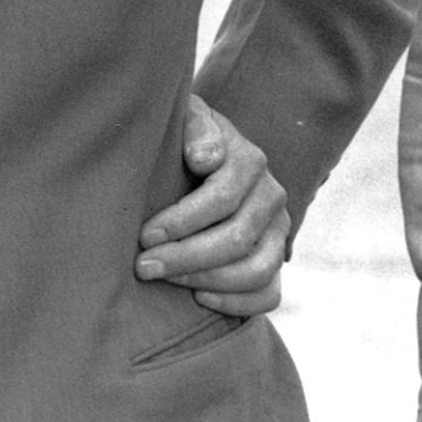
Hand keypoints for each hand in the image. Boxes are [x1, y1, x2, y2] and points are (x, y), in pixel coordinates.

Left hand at [135, 96, 291, 316]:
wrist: (199, 161)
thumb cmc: (180, 142)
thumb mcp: (184, 119)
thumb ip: (194, 126)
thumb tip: (205, 160)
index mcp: (250, 160)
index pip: (223, 197)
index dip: (182, 221)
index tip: (145, 235)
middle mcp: (271, 196)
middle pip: (237, 238)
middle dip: (186, 257)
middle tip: (144, 267)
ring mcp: (277, 231)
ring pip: (257, 270)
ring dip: (208, 280)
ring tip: (167, 282)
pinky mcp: (275, 259)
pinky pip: (270, 293)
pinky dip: (238, 303)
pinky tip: (200, 298)